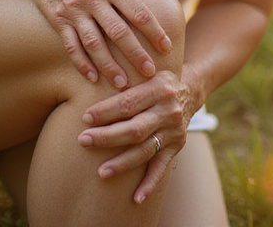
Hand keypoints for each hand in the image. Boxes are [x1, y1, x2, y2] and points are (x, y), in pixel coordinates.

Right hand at [20, 0, 172, 88]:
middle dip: (136, 54)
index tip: (166, 47)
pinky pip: (71, 46)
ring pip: (94, 44)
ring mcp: (74, 12)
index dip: (154, 31)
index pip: (137, 11)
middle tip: (150, 72)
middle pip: (118, 32)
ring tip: (123, 84)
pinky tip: (93, 78)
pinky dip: (82, 64)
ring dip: (109, 66)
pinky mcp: (58, 21)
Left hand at [77, 70, 189, 203]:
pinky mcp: (177, 146)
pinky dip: (150, 184)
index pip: (129, 103)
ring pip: (145, 150)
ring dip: (122, 163)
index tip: (85, 118)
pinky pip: (162, 167)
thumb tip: (88, 94)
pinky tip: (136, 198)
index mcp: (159, 88)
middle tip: (83, 141)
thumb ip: (123, 81)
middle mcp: (169, 111)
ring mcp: (174, 131)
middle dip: (107, 137)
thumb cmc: (154, 81)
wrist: (189, 90)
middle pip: (135, 129)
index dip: (106, 111)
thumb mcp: (144, 73)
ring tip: (101, 172)